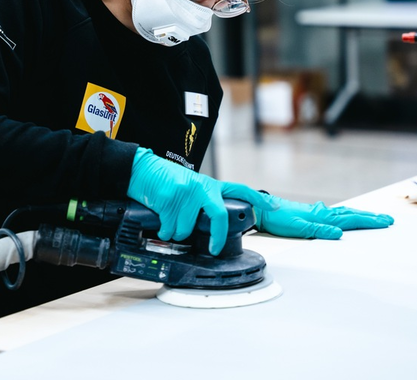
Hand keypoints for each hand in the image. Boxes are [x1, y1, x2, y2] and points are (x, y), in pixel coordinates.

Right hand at [128, 147, 277, 255]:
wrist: (142, 170)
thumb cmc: (166, 180)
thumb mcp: (191, 187)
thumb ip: (204, 202)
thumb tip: (213, 225)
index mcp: (209, 185)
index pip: (240, 189)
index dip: (258, 199)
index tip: (274, 207)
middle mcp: (202, 187)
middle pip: (219, 217)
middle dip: (216, 236)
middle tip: (214, 248)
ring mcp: (186, 193)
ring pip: (187, 229)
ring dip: (177, 232)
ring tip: (171, 220)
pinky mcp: (170, 199)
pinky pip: (170, 228)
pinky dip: (164, 230)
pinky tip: (161, 220)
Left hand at [255, 195, 393, 239]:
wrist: (263, 210)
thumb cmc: (278, 219)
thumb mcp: (297, 227)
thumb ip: (319, 230)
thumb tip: (338, 234)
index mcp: (322, 216)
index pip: (351, 219)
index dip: (369, 221)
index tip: (385, 222)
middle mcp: (323, 212)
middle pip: (352, 214)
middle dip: (370, 217)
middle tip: (387, 220)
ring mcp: (319, 212)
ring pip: (345, 213)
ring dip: (361, 215)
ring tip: (374, 217)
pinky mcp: (313, 214)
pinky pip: (336, 214)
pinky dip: (347, 214)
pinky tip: (347, 215)